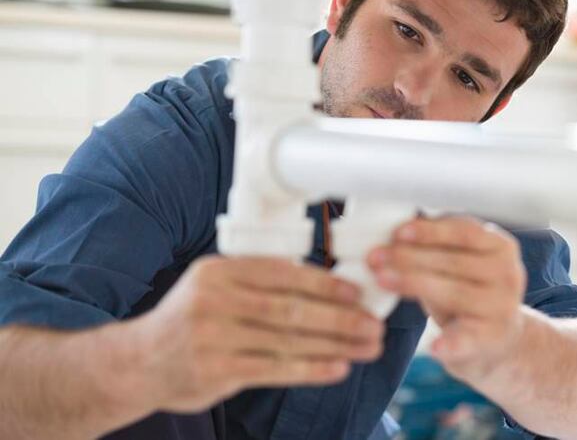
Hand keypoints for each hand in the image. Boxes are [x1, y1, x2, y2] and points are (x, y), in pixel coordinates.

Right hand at [129, 255, 384, 412]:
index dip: (326, 284)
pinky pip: (274, 369)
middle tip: (374, 324)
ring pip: (288, 340)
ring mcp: (212, 337)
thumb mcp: (215, 287)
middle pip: (291, 308)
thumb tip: (327, 285)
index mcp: (219, 270)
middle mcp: (214, 300)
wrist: (137, 364)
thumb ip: (259, 282)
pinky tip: (338, 368)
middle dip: (340, 317)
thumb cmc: (191, 321)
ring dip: (335, 344)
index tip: (359, 292)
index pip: (283, 273)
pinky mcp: (215, 371)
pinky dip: (311, 369)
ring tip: (367, 347)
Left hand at [365, 216, 526, 381]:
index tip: (398, 232)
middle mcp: (508, 274)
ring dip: (413, 284)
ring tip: (381, 279)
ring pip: (454, 293)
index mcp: (501, 246)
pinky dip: (451, 343)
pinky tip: (434, 346)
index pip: (465, 232)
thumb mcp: (460, 260)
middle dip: (410, 257)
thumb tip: (393, 229)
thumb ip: (438, 244)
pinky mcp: (491, 339)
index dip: (430, 231)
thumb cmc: (468, 289)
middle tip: (375, 256)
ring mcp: (501, 308)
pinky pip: (468, 339)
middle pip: (454, 262)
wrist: (498, 337)